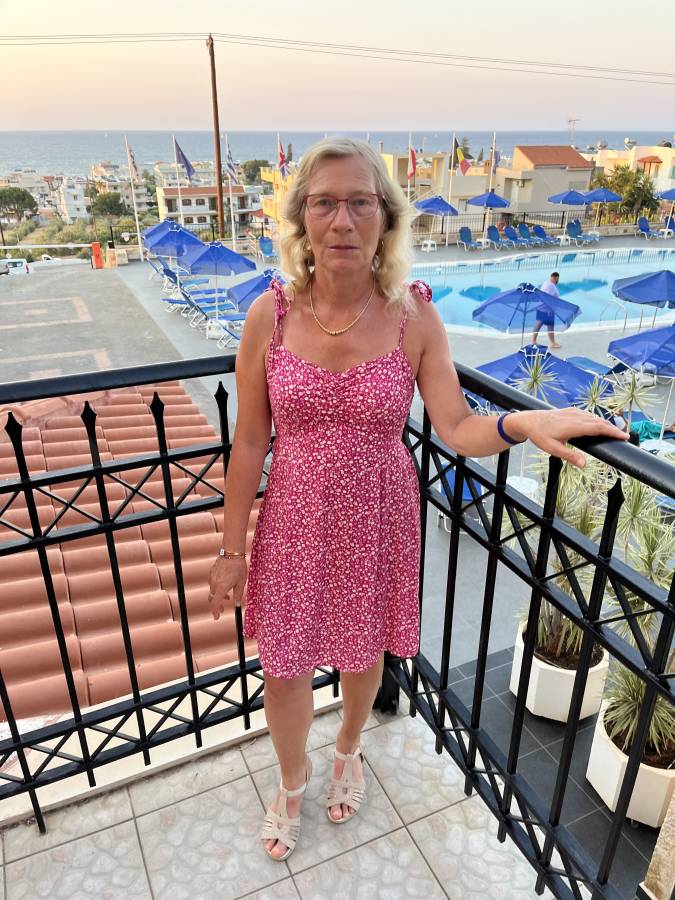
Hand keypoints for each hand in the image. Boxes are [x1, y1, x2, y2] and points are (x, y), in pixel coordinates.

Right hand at [208, 555, 247, 619]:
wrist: (232, 552)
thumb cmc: (238, 567)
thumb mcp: (241, 582)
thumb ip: (238, 594)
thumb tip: (237, 605)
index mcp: (222, 588)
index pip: (215, 604)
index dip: (215, 612)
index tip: (217, 617)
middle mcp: (215, 583)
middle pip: (212, 598)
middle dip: (217, 605)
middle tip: (223, 609)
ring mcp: (212, 577)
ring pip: (212, 590)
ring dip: (218, 596)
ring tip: (227, 597)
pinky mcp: (212, 572)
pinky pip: (212, 582)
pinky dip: (216, 587)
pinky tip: (223, 585)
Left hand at [507, 408, 628, 467]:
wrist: (528, 421)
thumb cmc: (539, 435)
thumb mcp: (553, 449)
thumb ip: (569, 456)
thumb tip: (584, 465)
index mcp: (573, 425)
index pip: (598, 428)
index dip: (613, 432)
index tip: (625, 436)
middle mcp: (576, 417)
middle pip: (600, 422)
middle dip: (613, 429)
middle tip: (625, 436)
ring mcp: (573, 412)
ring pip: (594, 417)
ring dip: (605, 424)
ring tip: (615, 432)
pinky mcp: (570, 411)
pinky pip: (587, 414)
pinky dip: (596, 420)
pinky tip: (598, 424)